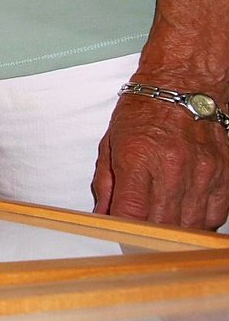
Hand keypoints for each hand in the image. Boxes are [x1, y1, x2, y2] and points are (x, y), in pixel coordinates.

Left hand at [92, 95, 228, 229]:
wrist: (184, 83)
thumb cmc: (144, 109)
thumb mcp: (111, 142)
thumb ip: (105, 183)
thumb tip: (102, 216)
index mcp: (138, 158)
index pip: (131, 213)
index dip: (123, 233)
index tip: (118, 236)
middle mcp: (172, 167)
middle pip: (160, 225)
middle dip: (146, 237)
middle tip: (136, 237)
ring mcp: (201, 173)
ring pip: (188, 226)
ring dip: (172, 233)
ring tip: (160, 227)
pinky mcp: (223, 175)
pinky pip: (214, 216)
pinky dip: (198, 224)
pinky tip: (185, 218)